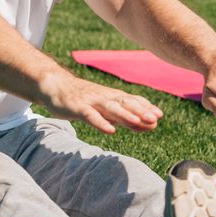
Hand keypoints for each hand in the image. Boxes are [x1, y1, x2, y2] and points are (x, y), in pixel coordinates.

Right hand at [40, 72, 163, 133]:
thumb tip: (150, 125)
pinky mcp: (78, 108)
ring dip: (125, 115)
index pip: (132, 100)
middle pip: (125, 103)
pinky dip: (101, 123)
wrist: (55, 85)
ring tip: (138, 122)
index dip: (145, 107)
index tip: (160, 115)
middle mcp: (105, 97)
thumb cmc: (84, 99)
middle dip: (140, 111)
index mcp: (112, 97)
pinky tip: (110, 131)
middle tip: (155, 118)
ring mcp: (91, 102)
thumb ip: (126, 117)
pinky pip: (91, 116)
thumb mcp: (106, 108)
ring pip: (111, 108)